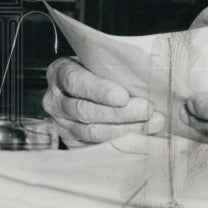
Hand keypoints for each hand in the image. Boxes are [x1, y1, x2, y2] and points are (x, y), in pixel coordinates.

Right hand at [42, 57, 164, 146]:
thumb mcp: (100, 60)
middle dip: (119, 113)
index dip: (100, 91)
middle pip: (85, 111)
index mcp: (61, 73)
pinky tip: (142, 136)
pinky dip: (120, 142)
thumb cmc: (97, 69)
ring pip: (90, 132)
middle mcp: (55, 100)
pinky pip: (94, 146)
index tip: (123, 97)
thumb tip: (147, 75)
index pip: (77, 82)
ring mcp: (61, 124)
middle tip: (147, 110)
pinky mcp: (71, 141)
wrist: (81, 88)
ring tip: (151, 123)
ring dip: (124, 130)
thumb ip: (114, 67)